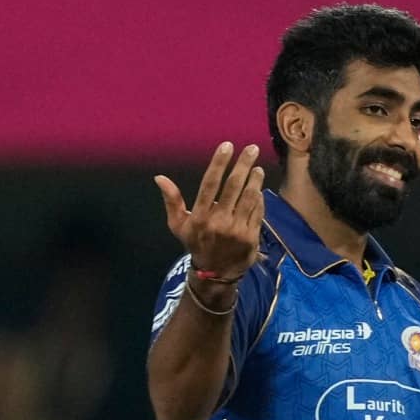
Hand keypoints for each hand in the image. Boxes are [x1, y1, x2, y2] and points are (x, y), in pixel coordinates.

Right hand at [155, 142, 264, 276]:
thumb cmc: (196, 244)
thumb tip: (160, 178)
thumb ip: (172, 200)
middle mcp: (219, 222)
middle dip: (243, 165)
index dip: (219, 163)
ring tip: (258, 167)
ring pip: (249, 198)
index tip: (227, 146)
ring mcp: (237, 230)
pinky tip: (259, 188)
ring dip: (255, 179)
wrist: (216, 274)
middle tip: (251, 149)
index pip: (210, 184)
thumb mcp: (178, 225)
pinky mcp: (251, 237)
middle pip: (233, 187)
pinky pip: (258, 212)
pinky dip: (259, 198)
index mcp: (200, 216)